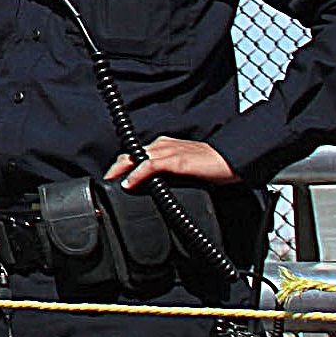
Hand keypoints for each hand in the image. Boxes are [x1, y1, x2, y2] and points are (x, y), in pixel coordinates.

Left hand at [109, 138, 235, 189]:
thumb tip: (154, 190)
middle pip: (130, 155)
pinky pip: (150, 165)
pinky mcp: (177, 160)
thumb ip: (167, 176)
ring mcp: (169, 152)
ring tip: (110, 183)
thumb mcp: (183, 171)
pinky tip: (129, 183)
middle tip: (104, 183)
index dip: (121, 167)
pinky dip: (136, 174)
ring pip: (136, 158)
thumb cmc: (211, 167)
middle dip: (115, 168)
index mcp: (164, 147)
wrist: (231, 161)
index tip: (111, 180)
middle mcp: (163, 146)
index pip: (136, 155)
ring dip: (120, 171)